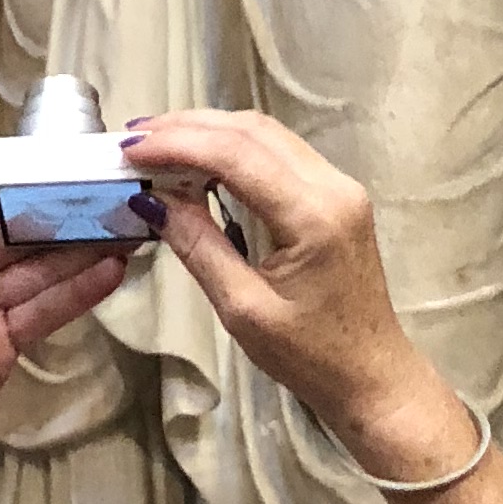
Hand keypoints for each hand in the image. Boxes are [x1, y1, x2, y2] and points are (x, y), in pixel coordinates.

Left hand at [0, 180, 124, 503]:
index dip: (18, 182)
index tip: (60, 162)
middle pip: (16, 234)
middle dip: (58, 215)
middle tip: (107, 194)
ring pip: (37, 271)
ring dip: (79, 251)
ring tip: (124, 228)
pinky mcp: (4, 343)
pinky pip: (45, 310)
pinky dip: (78, 292)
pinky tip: (109, 271)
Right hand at [122, 111, 479, 485]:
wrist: (371, 375)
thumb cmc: (309, 357)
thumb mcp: (243, 310)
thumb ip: (199, 246)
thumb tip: (152, 199)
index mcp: (313, 215)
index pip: (236, 155)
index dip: (179, 143)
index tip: (131, 149)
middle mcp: (333, 186)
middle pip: (252, 131)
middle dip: (190, 127)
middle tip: (135, 138)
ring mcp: (340, 186)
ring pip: (267, 134)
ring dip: (211, 131)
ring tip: (158, 142)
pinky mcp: (337, 194)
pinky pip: (280, 152)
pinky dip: (235, 148)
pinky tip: (201, 159)